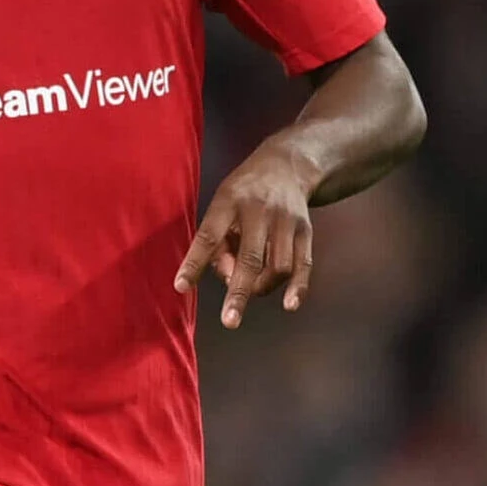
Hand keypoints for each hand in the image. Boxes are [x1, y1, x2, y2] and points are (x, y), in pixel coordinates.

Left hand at [173, 137, 319, 327]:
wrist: (287, 164)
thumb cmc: (244, 191)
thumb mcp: (222, 203)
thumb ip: (218, 241)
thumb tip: (228, 279)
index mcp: (229, 201)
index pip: (208, 235)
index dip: (194, 263)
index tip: (181, 286)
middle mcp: (258, 210)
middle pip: (250, 257)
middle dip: (239, 291)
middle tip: (229, 321)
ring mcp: (285, 220)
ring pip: (277, 266)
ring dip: (262, 286)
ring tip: (250, 287)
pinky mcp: (305, 230)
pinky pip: (303, 264)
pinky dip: (297, 287)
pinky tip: (289, 305)